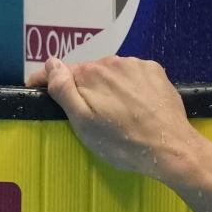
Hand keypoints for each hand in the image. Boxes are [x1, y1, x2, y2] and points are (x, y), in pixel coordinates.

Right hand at [26, 56, 205, 181]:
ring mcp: (136, 65)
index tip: (41, 89)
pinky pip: (135, 75)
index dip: (48, 81)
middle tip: (98, 117)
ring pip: (113, 73)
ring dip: (111, 88)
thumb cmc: (124, 143)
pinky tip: (139, 107)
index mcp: (88, 74)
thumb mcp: (83, 123)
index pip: (59, 71)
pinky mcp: (156, 72)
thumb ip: (63, 90)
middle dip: (87, 90)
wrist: (171, 149)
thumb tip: (50, 64)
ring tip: (122, 114)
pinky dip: (132, 87)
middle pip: (89, 73)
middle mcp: (111, 62)